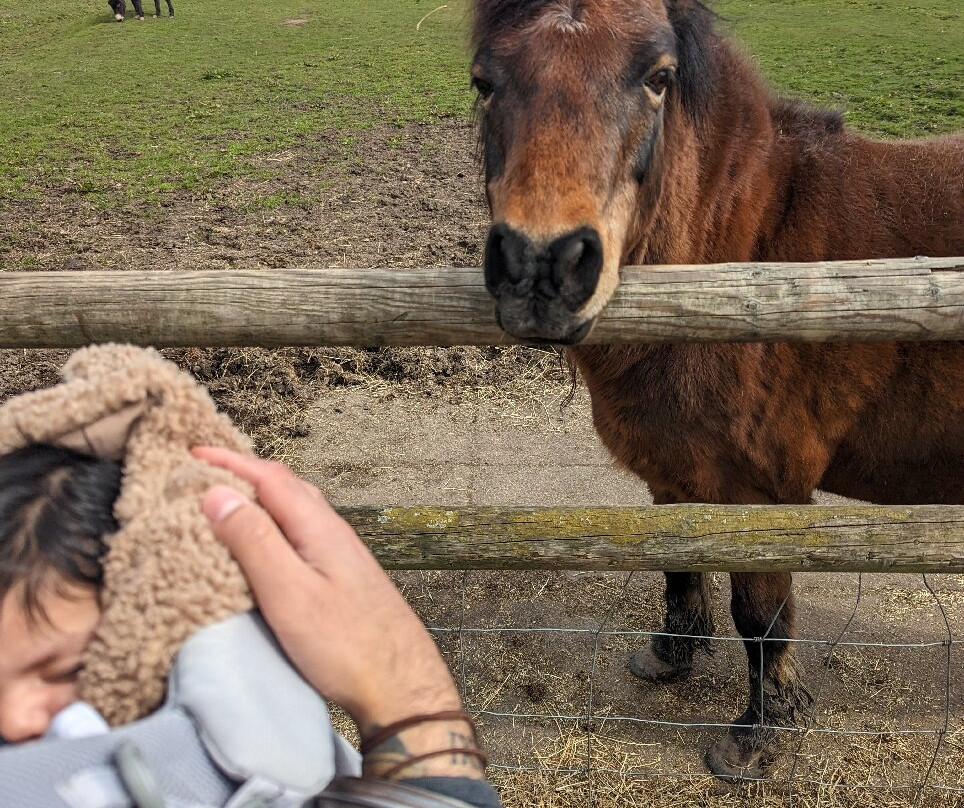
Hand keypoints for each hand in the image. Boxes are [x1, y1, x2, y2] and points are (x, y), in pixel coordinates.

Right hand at [191, 447, 463, 737]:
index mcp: (318, 527)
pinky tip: (265, 545)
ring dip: (260, 498)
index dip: (230, 461)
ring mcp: (340, 553)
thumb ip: (254, 541)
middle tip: (205, 473)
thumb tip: (218, 494)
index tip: (193, 454)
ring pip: (294, 510)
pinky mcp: (341, 576)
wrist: (401, 684)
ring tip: (227, 503)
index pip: (269, 477)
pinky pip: (301, 533)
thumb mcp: (289, 593)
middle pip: (284, 487)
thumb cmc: (346, 645)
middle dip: (243, 473)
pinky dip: (274, 525)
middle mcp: (333, 531)